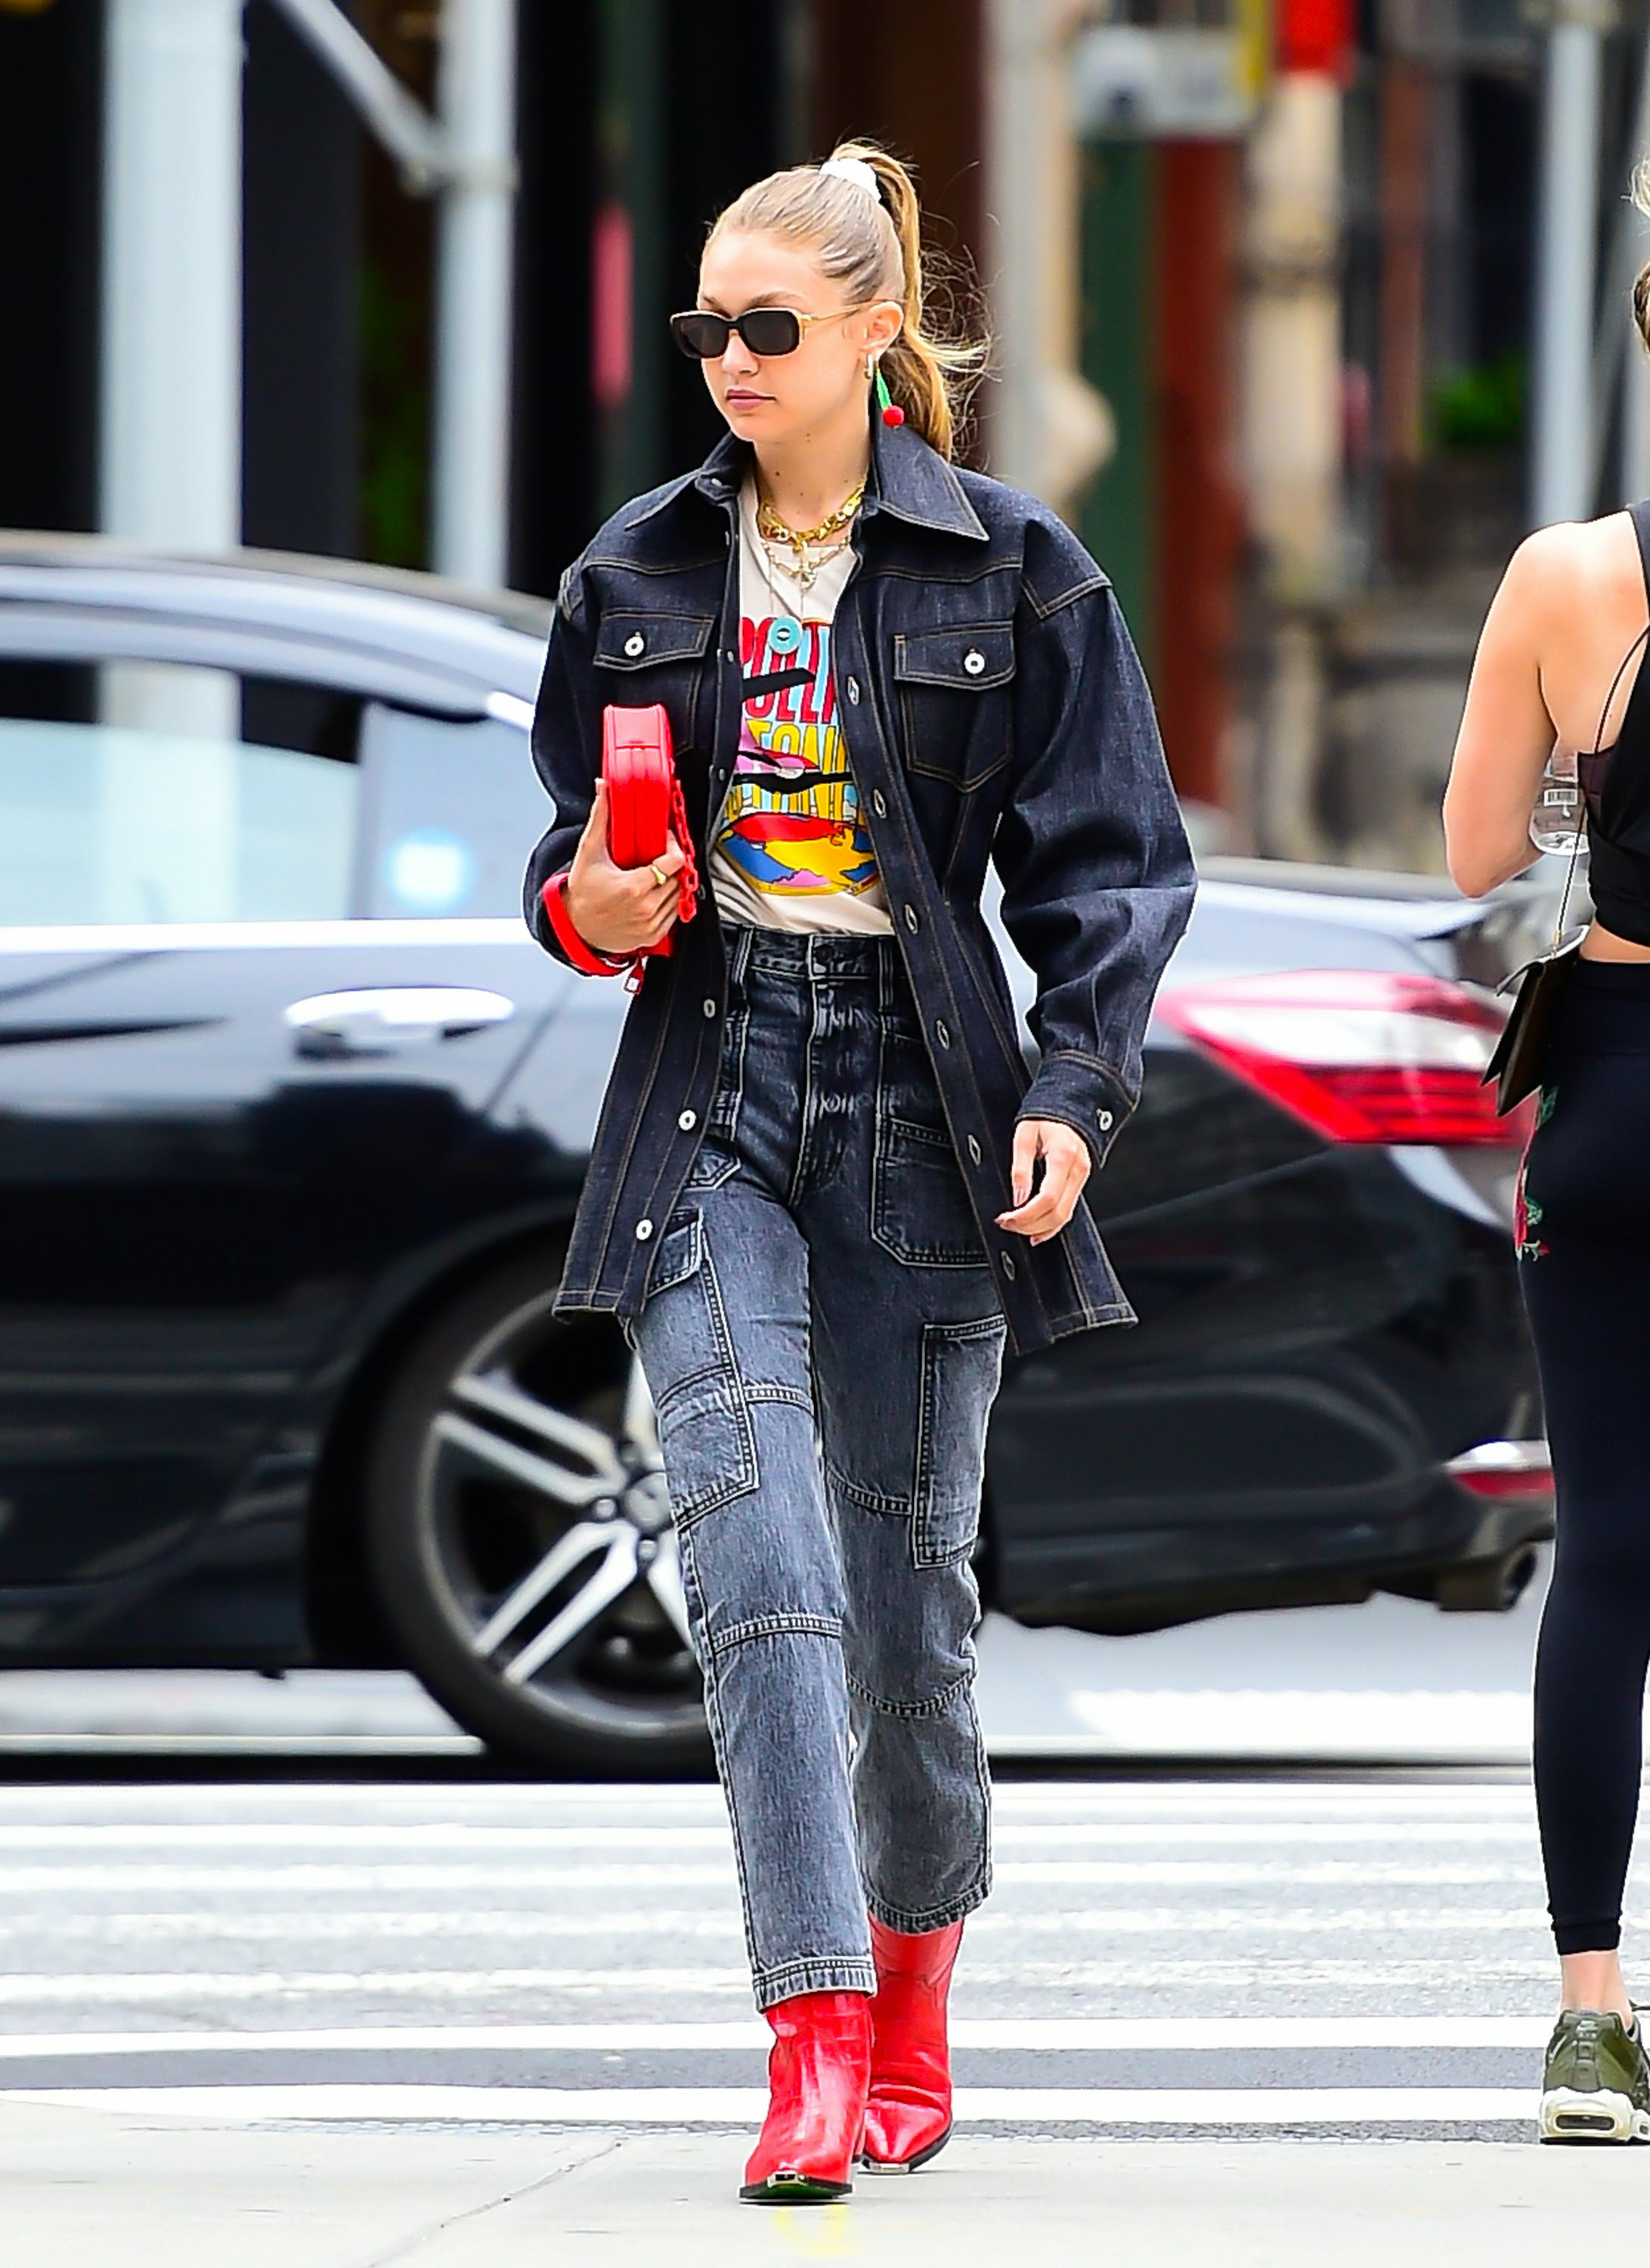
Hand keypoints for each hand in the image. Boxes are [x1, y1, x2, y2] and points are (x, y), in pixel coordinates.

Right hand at [564, 779, 688, 956]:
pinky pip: (675, 914)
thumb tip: (603, 789)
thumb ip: (600, 819)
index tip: (665, 840)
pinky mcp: (654, 936)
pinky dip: (669, 902)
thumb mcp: (589, 853)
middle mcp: (646, 909)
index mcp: (634, 888)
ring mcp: (651, 925)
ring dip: (672, 882)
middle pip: (679, 877)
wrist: (577, 928)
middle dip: (671, 864)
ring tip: (655, 874)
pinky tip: (654, 893)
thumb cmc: (583, 893)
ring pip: (679, 895)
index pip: (675, 861)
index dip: (673, 846)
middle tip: (658, 856)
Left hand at [995, 1118, 1091, 1245]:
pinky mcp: (1079, 1182)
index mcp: (1063, 1156)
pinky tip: (1038, 1231)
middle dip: (1030, 1225)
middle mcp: (1077, 1170)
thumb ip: (1020, 1168)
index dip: (1026, 1215)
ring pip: (1065, 1216)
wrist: (1067, 1108)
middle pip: (1057, 1213)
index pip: (1047, 1198)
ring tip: (1018, 1229)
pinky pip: (1068, 1210)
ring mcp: (1082, 1177)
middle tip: (1007, 1224)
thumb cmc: (1045, 1117)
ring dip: (1041, 1228)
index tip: (1006, 1218)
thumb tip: (1018, 1198)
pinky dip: (1053, 1225)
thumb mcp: (1024, 1136)